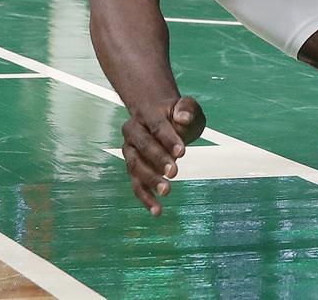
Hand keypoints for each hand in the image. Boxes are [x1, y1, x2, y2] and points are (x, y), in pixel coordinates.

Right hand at [120, 96, 205, 215]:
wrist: (158, 115)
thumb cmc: (176, 113)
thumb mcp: (187, 106)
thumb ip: (187, 108)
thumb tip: (183, 118)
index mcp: (146, 113)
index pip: (157, 125)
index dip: (168, 138)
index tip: (182, 152)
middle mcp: (133, 131)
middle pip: (143, 145)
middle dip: (158, 159)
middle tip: (174, 172)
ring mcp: (130, 150)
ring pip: (135, 166)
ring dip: (150, 179)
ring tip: (166, 191)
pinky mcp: (132, 166)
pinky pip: (136, 183)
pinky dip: (145, 198)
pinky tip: (156, 210)